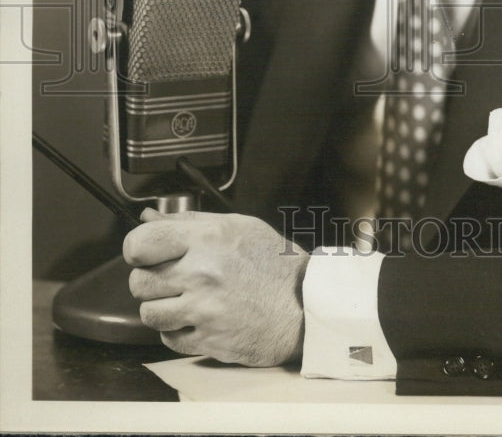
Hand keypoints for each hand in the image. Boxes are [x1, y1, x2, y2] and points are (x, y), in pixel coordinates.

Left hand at [123, 209, 309, 365]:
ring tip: (186, 299)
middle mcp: (202, 274)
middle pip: (139, 281)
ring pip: (148, 313)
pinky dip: (176, 331)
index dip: (137, 249)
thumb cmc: (274, 263)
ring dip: (162, 307)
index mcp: (208, 239)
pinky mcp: (207, 341)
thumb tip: (148, 218)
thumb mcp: (238, 226)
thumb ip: (190, 221)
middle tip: (172, 277)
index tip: (145, 253)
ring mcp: (203, 310)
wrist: (305, 305)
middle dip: (150, 280)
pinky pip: (167, 338)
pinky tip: (197, 319)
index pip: (140, 244)